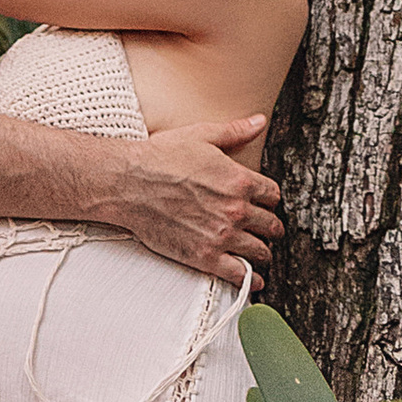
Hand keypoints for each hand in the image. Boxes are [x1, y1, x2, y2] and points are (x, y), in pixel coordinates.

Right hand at [108, 120, 282, 279]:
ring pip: (261, 251)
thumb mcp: (200, 136)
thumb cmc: (160, 158)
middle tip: (266, 229)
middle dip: (270, 226)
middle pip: (271, 225)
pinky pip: (240, 274)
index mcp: (240, 180)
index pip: (273, 195)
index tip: (263, 203)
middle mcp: (237, 209)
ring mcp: (222, 235)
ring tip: (259, 252)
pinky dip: (251, 279)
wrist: (127, 183)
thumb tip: (258, 121)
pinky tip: (254, 279)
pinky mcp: (205, 257)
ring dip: (262, 251)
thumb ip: (234, 131)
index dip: (269, 199)